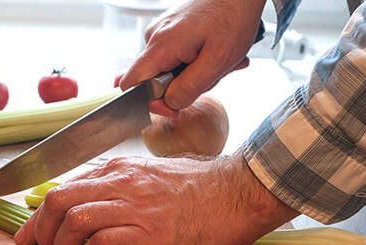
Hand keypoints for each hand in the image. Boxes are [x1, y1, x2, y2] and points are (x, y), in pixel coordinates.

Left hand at [13, 151, 297, 244]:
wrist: (240, 192)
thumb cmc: (202, 190)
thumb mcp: (153, 177)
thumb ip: (122, 188)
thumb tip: (95, 208)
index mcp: (118, 170)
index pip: (61, 189)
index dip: (36, 217)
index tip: (27, 237)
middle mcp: (119, 183)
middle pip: (57, 202)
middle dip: (41, 233)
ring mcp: (134, 206)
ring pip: (72, 221)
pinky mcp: (149, 232)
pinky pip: (100, 244)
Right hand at [119, 0, 265, 115]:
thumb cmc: (233, 16)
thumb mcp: (217, 61)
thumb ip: (189, 87)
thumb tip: (169, 104)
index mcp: (161, 45)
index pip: (131, 84)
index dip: (149, 103)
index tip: (174, 108)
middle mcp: (155, 37)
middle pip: (154, 80)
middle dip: (183, 87)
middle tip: (212, 76)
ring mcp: (162, 33)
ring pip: (169, 70)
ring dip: (195, 74)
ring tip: (220, 61)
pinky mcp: (171, 31)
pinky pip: (176, 57)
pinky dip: (196, 62)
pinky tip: (214, 53)